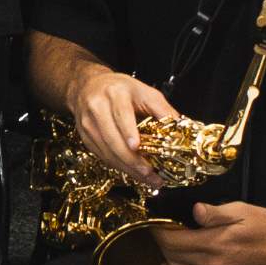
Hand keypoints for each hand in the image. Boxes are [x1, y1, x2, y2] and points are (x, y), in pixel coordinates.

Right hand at [69, 65, 185, 188]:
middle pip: (112, 138)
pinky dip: (119, 166)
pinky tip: (133, 172)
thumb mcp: (144, 91)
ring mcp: (88, 124)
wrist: (87, 86)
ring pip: (106, 151)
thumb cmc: (120, 89)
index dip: (128, 131)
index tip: (137, 147)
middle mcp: (97, 108)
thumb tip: (180, 129)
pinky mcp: (85, 137)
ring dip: (127, 168)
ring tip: (147, 178)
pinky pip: (102, 156)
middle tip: (150, 173)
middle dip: (131, 159)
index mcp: (115, 93)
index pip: (121, 114)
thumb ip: (162, 109)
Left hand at [155, 200, 265, 264]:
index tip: (156, 221)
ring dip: (167, 259)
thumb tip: (193, 211)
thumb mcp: (243, 211)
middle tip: (162, 230)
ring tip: (167, 245)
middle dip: (162, 243)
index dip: (159, 231)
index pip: (173, 241)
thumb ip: (215, 212)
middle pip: (173, 257)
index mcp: (216, 245)